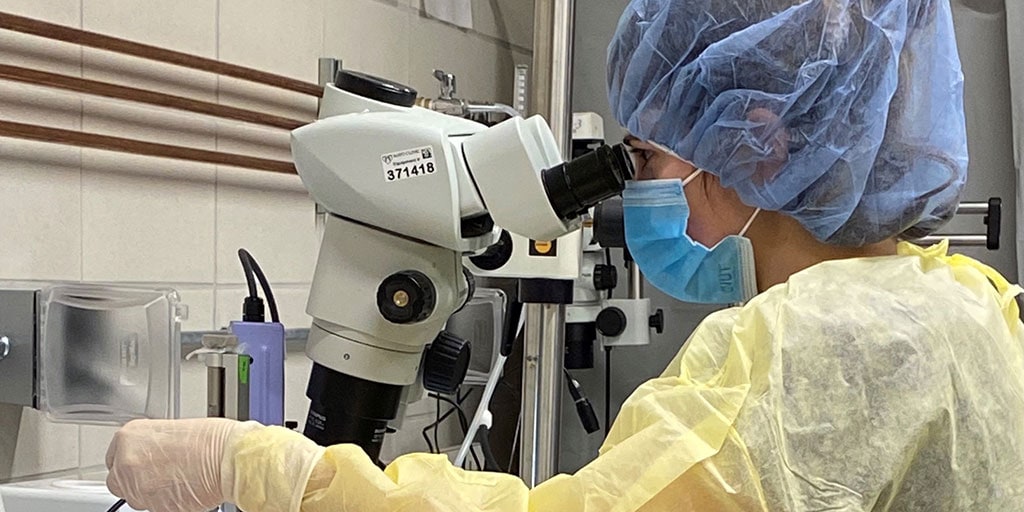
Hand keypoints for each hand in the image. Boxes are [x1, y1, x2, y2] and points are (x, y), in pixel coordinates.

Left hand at [105, 418, 258, 511]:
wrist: (227, 459)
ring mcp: (137, 488)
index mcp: (129, 437)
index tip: (142, 463)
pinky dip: (164, 502)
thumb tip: (152, 455)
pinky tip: (181, 489)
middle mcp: (127, 462)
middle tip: (158, 474)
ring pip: (135, 497)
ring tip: (175, 480)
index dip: (132, 461)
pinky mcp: (153, 508)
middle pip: (118, 480)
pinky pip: (153, 507)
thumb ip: (152, 445)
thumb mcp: (172, 430)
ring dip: (150, 492)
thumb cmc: (211, 440)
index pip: (114, 457)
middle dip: (134, 480)